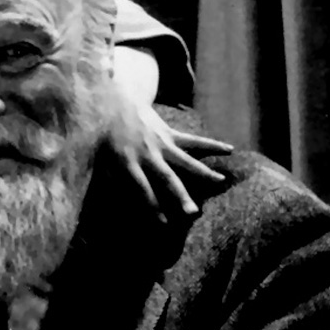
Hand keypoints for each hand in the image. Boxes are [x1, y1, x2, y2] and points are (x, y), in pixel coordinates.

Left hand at [106, 90, 232, 221]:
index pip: (141, 190)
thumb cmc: (105, 140)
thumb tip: (103, 207)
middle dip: (180, 196)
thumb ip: (106, 180)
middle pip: (167, 178)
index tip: (163, 224)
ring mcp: (162, 143)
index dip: (152, 207)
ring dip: (203, 172)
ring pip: (185, 160)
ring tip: (221, 181)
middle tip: (192, 213)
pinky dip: (212, 145)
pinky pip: (194, 141)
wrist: (116, 105)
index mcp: (127, 163)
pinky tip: (230, 150)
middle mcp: (148, 154)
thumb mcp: (99, 160)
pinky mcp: (171, 134)